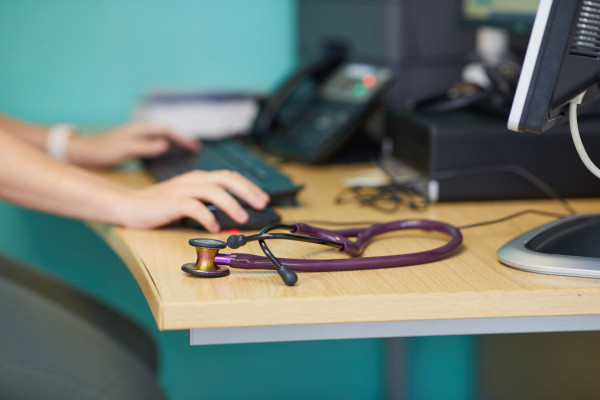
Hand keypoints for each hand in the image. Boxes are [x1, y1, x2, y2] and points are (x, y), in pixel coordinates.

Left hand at [68, 123, 198, 167]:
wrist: (85, 153)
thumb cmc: (103, 151)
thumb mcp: (124, 149)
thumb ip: (145, 147)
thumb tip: (165, 145)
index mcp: (140, 128)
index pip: (166, 130)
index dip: (181, 137)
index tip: (194, 146)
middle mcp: (142, 131)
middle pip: (168, 133)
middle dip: (183, 140)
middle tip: (197, 149)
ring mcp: (140, 138)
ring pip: (163, 139)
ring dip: (176, 144)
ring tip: (190, 152)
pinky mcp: (137, 146)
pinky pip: (157, 146)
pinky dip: (168, 150)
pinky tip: (172, 158)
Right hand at [117, 170, 269, 231]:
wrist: (129, 204)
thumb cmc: (160, 204)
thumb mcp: (189, 200)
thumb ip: (209, 203)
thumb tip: (234, 215)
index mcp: (199, 178)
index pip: (230, 176)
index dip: (249, 186)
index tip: (263, 198)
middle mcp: (193, 180)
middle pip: (226, 178)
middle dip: (247, 190)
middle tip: (261, 203)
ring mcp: (182, 189)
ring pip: (213, 190)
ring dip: (231, 203)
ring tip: (242, 217)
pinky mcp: (172, 202)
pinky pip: (193, 207)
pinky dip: (206, 216)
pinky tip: (214, 227)